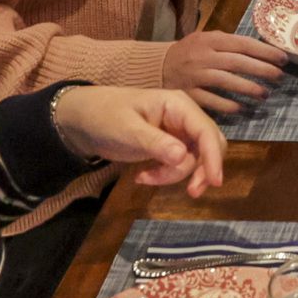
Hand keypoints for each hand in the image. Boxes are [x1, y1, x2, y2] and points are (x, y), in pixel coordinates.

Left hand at [49, 85, 225, 197]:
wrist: (82, 120)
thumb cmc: (104, 117)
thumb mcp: (127, 131)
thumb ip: (155, 143)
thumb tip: (183, 157)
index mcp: (177, 105)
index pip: (206, 131)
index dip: (214, 157)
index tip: (214, 182)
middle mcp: (183, 117)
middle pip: (209, 145)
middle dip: (201, 169)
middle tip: (191, 192)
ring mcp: (177, 131)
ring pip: (195, 158)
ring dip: (176, 174)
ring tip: (146, 179)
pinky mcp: (169, 145)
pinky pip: (180, 164)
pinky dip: (166, 174)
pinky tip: (143, 176)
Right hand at [160, 29, 288, 114]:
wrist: (156, 66)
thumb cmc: (188, 52)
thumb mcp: (205, 39)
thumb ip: (228, 43)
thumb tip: (260, 49)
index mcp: (210, 40)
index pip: (242, 44)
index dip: (264, 51)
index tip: (283, 59)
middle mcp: (203, 56)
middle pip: (237, 62)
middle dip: (262, 70)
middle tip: (279, 77)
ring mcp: (195, 75)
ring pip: (226, 81)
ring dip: (248, 88)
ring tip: (265, 94)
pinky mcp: (188, 93)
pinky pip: (211, 100)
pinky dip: (227, 105)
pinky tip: (241, 108)